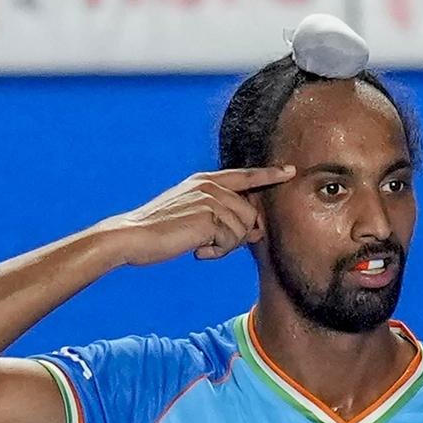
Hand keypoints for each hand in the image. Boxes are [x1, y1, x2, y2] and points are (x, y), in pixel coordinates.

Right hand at [116, 166, 295, 264]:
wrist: (133, 236)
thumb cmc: (160, 231)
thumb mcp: (195, 218)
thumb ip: (224, 219)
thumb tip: (259, 231)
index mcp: (206, 180)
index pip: (245, 175)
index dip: (269, 174)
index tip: (290, 171)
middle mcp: (210, 185)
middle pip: (250, 214)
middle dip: (237, 237)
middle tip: (210, 245)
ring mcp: (210, 198)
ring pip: (243, 229)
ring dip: (225, 246)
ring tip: (200, 247)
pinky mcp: (209, 215)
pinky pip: (232, 240)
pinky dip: (218, 252)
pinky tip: (197, 251)